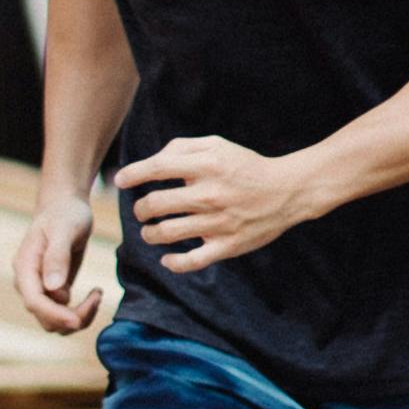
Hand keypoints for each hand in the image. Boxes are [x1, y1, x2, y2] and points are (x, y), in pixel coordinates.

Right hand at [13, 189, 103, 334]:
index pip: (33, 301)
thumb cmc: (65, 214)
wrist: (64, 207)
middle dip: (72, 317)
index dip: (54, 314)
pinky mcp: (54, 292)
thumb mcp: (65, 230)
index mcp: (24, 267)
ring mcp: (40, 289)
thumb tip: (52, 287)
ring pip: (55, 321)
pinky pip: (64, 314)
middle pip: (45, 317)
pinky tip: (96, 292)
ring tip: (97, 293)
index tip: (78, 319)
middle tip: (97, 296)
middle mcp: (28, 283)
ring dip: (79, 317)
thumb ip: (57, 256)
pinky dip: (81, 311)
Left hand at [114, 133, 318, 269]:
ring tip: (150, 231)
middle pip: (155, 204)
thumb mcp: (217, 145)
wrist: (288, 191)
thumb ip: (182, 148)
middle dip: (140, 209)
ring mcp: (218, 223)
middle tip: (142, 210)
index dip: (132, 174)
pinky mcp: (228, 246)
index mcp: (207, 166)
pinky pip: (192, 261)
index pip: (157, 168)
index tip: (120, 181)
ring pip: (166, 233)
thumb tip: (152, 162)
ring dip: (149, 234)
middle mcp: (210, 194)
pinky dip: (173, 263)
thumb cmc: (246, 166)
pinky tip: (166, 258)